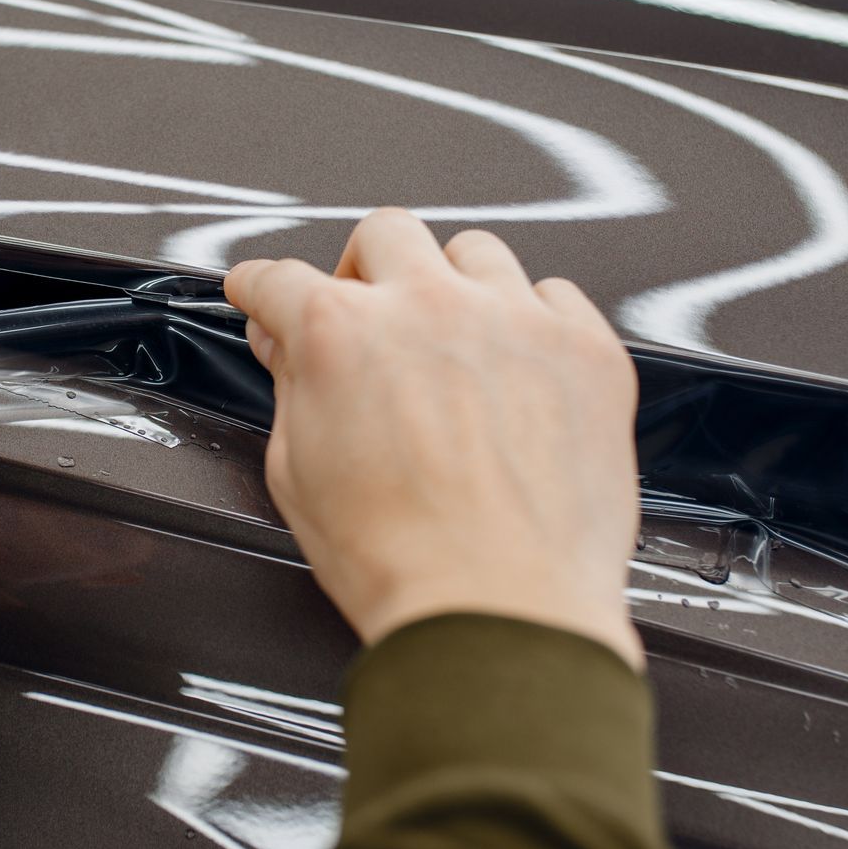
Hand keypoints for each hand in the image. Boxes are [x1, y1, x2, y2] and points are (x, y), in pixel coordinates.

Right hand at [225, 210, 642, 667]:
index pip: (280, 279)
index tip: (264, 293)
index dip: (262, 287)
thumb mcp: (299, 477)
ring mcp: (514, 321)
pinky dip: (532, 320)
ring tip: (452, 339)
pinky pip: (556, 294)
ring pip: (474, 251)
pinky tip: (518, 364)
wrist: (501, 615)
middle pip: (385, 234)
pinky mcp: (585, 350)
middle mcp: (428, 308)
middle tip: (366, 311)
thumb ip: (291, 392)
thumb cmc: (404, 563)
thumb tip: (289, 353)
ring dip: (452, 284)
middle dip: (364, 268)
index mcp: (341, 335)